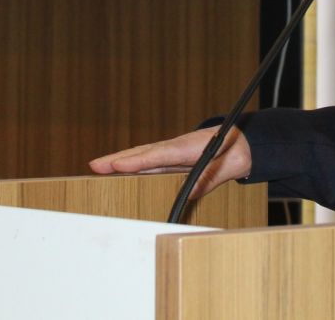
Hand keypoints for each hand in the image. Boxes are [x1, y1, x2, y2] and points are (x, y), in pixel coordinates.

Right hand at [88, 126, 251, 197]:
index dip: (138, 161)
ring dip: (120, 161)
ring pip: (142, 156)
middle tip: (94, 165)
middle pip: (143, 154)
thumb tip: (190, 192)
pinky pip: (148, 161)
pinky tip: (118, 169)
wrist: (241, 141)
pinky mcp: (171, 158)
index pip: (159, 155)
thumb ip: (207, 179)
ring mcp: (172, 152)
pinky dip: (131, 164)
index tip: (118, 165)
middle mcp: (175, 148)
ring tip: (97, 167)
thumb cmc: (233, 152)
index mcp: (188, 149)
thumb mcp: (225, 168)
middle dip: (118, 160)